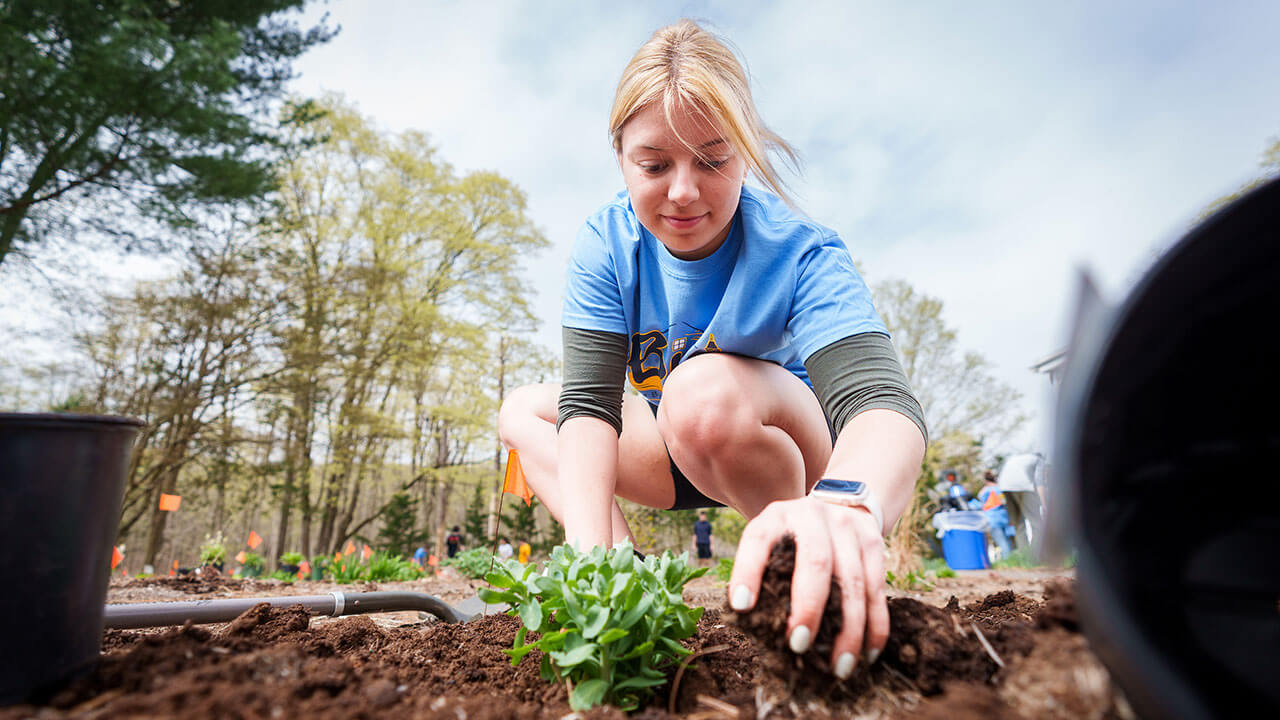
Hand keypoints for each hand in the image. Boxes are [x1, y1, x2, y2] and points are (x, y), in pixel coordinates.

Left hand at [727, 495, 887, 679]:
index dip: (748, 572)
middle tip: (798, 645)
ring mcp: (847, 527)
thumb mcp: (771, 538)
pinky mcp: (874, 542)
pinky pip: (877, 590)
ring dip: (848, 630)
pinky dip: (875, 625)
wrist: (841, 502)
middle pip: (815, 562)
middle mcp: (812, 516)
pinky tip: (868, 654)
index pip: (758, 541)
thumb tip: (749, 621)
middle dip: (808, 608)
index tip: (742, 607)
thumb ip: (761, 569)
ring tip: (838, 666)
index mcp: (776, 516)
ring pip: (853, 583)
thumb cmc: (794, 536)